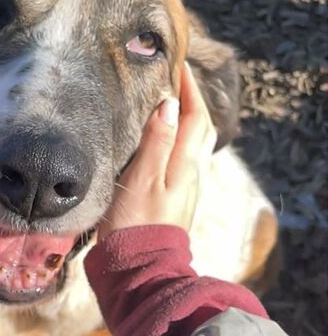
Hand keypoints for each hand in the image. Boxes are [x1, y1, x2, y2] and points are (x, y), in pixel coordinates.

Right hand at [98, 63, 216, 239]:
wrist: (139, 270)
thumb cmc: (136, 225)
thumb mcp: (143, 179)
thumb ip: (157, 142)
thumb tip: (170, 104)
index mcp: (185, 165)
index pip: (196, 117)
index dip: (189, 89)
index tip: (178, 65)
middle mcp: (191, 174)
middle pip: (200, 129)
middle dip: (192, 101)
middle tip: (174, 81)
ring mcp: (183, 189)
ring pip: (192, 145)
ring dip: (185, 121)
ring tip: (166, 105)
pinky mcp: (172, 201)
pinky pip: (180, 160)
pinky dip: (175, 141)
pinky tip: (158, 143)